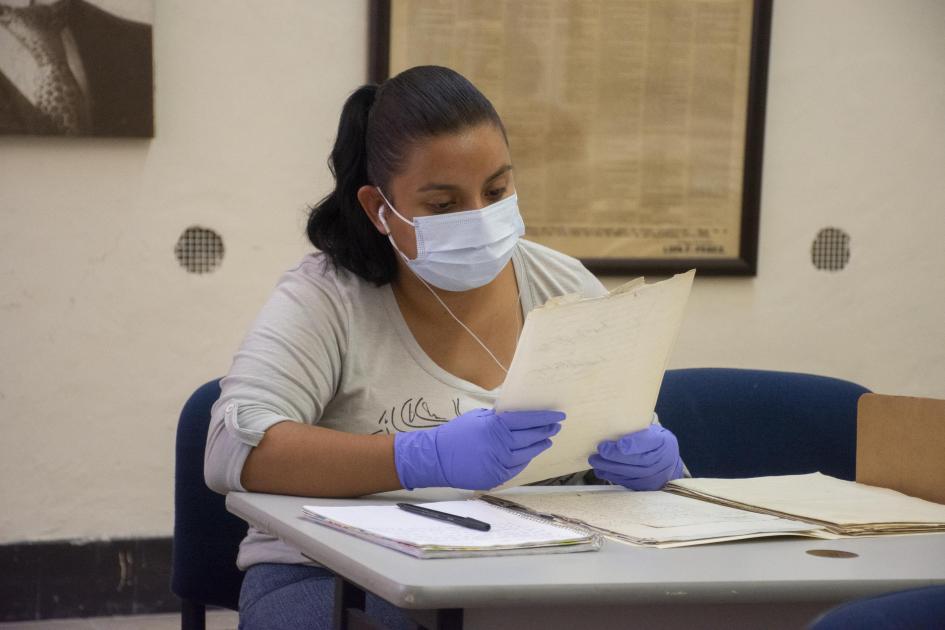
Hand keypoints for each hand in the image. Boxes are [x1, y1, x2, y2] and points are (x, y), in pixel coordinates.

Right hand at [394, 408, 564, 490]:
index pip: (528, 420)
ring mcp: (499, 463)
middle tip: (555, 427)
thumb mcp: (477, 417)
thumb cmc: (456, 434)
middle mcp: (500, 445)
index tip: (558, 415)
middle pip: (531, 437)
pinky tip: (529, 454)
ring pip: (527, 454)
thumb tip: (518, 416)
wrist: (436, 458)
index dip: (545, 418)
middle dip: (546, 431)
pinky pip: (516, 468)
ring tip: (547, 440)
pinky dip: (525, 460)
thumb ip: (498, 418)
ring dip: (539, 446)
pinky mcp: (496, 477)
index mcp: (496, 426)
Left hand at [589, 425, 683, 490]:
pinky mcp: (645, 486)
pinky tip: (601, 470)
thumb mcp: (653, 431)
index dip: (634, 444)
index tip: (620, 444)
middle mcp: (661, 461)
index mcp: (663, 442)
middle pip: (637, 460)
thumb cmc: (655, 442)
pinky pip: (627, 482)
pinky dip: (612, 476)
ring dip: (609, 467)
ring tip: (595, 460)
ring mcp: (654, 476)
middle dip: (616, 456)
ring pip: (630, 472)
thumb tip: (612, 426)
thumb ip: (638, 430)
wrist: (668, 463)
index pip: (649, 443)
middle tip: (600, 450)